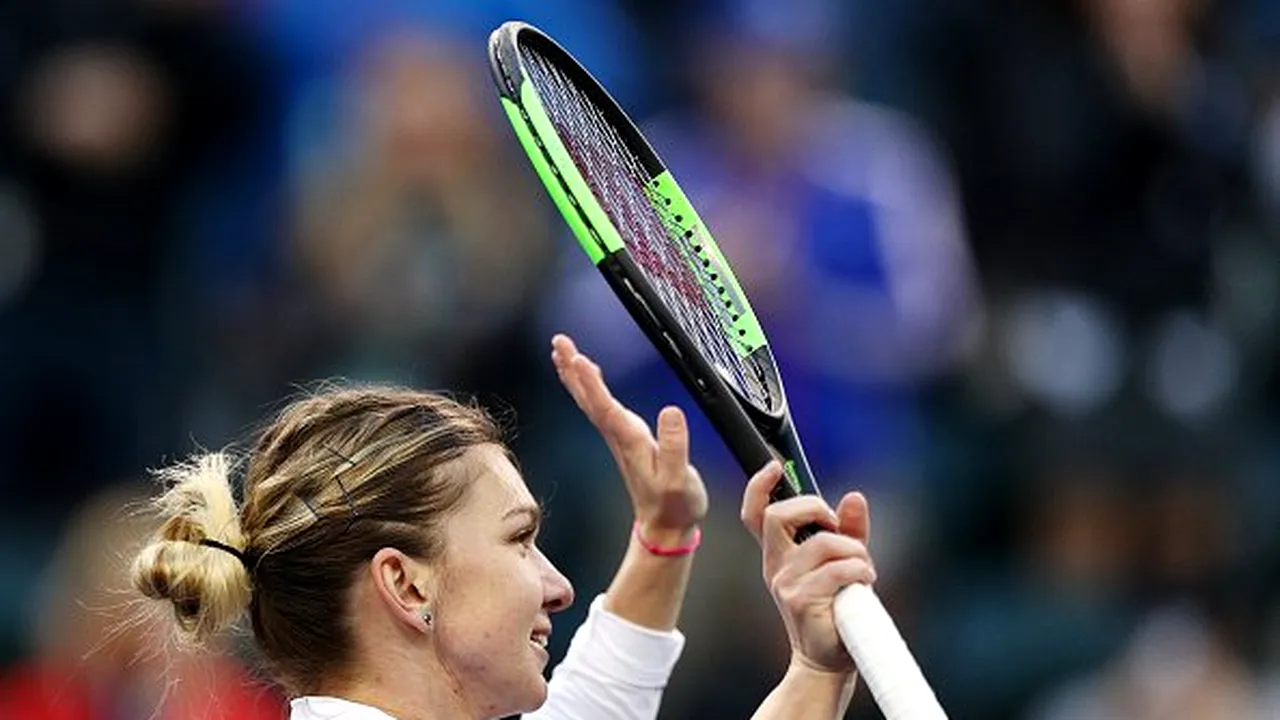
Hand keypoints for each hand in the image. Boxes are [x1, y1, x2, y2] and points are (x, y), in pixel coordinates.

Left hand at [551, 334, 708, 542]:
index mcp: (630, 441)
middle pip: (589, 398)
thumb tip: (670, 413)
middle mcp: (619, 436)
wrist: (664, 527)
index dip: (591, 383)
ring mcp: (618, 436)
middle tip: (559, 342)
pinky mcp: (624, 437)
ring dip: (575, 374)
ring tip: (562, 351)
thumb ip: (675, 447)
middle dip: (573, 369)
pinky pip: (599, 405)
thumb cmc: (674, 505)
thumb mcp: (679, 479)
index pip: (605, 407)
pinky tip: (585, 374)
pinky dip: (589, 386)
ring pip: (590, 400)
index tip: (578, 360)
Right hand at [740, 462, 874, 672]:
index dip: (758, 487)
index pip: (755, 514)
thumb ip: (848, 530)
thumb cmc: (834, 610)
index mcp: (779, 554)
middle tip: (835, 525)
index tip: (774, 468)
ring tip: (863, 568)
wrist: (827, 659)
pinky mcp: (801, 599)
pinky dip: (861, 570)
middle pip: (778, 516)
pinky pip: (839, 569)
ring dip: (854, 550)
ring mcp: (785, 583)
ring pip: (823, 542)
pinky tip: (864, 582)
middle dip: (814, 508)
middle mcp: (775, 566)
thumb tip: (853, 498)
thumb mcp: (841, 562)